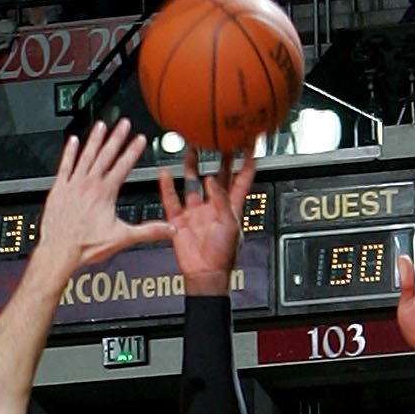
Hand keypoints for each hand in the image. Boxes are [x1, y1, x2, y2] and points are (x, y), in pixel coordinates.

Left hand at [33, 120, 165, 279]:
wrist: (60, 251)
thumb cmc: (87, 246)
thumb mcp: (122, 238)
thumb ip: (148, 231)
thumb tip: (169, 229)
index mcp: (106, 193)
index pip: (123, 166)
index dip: (133, 151)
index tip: (140, 138)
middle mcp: (89, 184)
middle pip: (106, 155)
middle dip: (117, 137)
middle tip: (123, 123)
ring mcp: (73, 184)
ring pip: (86, 156)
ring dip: (95, 139)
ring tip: (102, 125)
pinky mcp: (59, 189)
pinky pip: (65, 166)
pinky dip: (69, 152)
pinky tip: (73, 141)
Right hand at [154, 144, 257, 291]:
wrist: (204, 274)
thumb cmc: (222, 256)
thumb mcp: (230, 225)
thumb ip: (221, 200)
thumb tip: (211, 179)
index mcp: (231, 208)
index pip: (242, 180)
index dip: (247, 163)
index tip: (250, 144)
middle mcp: (213, 206)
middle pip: (217, 176)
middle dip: (219, 158)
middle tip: (219, 139)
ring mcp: (196, 212)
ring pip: (192, 183)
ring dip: (192, 166)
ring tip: (191, 148)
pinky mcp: (179, 220)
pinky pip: (171, 199)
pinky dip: (167, 186)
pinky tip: (164, 173)